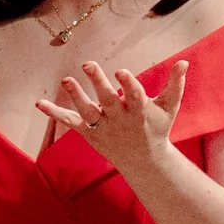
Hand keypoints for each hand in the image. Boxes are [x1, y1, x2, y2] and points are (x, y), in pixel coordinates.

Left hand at [35, 60, 186, 175]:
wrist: (144, 161)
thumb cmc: (157, 128)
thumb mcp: (169, 107)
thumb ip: (175, 84)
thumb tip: (184, 62)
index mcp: (140, 112)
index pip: (134, 96)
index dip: (128, 84)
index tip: (121, 71)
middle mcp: (120, 120)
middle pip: (108, 100)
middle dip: (99, 83)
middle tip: (88, 64)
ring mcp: (103, 127)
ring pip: (88, 111)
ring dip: (76, 96)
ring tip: (67, 80)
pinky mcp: (89, 132)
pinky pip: (70, 122)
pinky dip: (54, 113)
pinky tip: (39, 103)